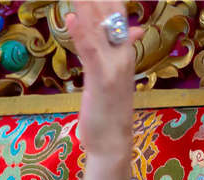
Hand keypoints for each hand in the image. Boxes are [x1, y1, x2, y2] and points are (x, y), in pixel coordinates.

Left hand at [65, 2, 142, 158]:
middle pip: (109, 9)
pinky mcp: (101, 80)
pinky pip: (91, 53)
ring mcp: (113, 65)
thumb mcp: (112, 73)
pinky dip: (81, 35)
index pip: (115, 8)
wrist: (113, 141)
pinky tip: (71, 18)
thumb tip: (132, 29)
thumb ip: (116, 48)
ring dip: (86, 3)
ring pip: (99, 26)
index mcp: (122, 47)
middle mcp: (122, 51)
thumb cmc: (109, 108)